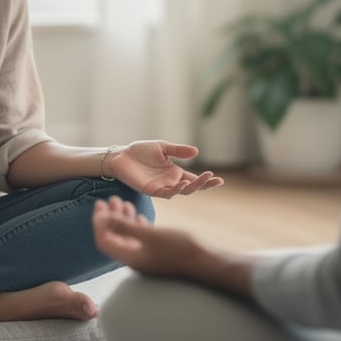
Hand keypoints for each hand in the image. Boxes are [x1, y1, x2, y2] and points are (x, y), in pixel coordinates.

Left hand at [92, 195, 203, 277]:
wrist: (207, 262)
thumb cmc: (180, 249)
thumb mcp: (150, 235)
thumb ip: (125, 226)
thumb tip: (102, 218)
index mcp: (130, 257)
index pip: (104, 241)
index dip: (99, 223)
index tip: (100, 205)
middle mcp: (135, 260)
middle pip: (114, 238)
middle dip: (109, 218)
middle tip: (109, 200)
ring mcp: (146, 258)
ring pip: (127, 237)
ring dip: (123, 219)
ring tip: (123, 202)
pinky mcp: (157, 255)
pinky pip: (140, 240)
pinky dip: (136, 226)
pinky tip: (139, 216)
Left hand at [107, 140, 222, 197]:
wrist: (121, 156)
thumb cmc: (140, 151)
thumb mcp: (162, 147)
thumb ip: (178, 151)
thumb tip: (196, 151)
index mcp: (174, 172)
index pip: (194, 179)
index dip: (206, 180)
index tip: (218, 179)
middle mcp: (170, 182)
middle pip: (191, 187)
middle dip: (204, 184)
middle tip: (215, 180)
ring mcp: (162, 187)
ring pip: (181, 191)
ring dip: (193, 186)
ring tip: (203, 179)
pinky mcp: (152, 191)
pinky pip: (167, 193)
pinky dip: (176, 189)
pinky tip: (183, 183)